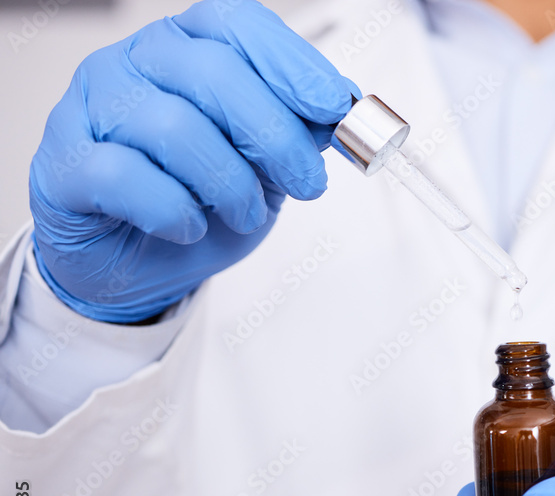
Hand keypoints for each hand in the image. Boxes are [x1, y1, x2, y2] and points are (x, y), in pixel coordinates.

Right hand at [29, 0, 359, 322]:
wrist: (138, 260)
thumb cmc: (200, 200)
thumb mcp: (265, 166)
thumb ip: (298, 133)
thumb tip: (341, 114)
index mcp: (187, 47)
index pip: (239, 26)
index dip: (292, 64)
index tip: (335, 106)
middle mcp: (135, 63)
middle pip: (214, 74)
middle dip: (275, 136)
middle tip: (308, 182)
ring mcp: (91, 107)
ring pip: (173, 126)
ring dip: (229, 183)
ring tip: (245, 215)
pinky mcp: (64, 163)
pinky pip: (124, 175)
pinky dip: (174, 210)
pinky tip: (189, 227)